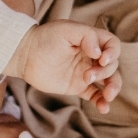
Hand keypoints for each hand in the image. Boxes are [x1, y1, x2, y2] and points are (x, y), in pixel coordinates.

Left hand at [6, 21, 120, 110]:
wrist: (25, 55)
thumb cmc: (45, 38)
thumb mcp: (65, 30)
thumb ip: (86, 36)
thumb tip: (99, 53)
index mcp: (91, 41)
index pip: (112, 45)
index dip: (113, 53)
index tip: (101, 60)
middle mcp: (91, 57)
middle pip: (112, 65)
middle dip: (105, 72)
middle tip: (87, 76)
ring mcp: (86, 72)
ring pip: (109, 81)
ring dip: (112, 89)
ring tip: (107, 96)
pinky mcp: (78, 86)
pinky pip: (95, 95)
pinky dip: (102, 102)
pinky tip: (103, 108)